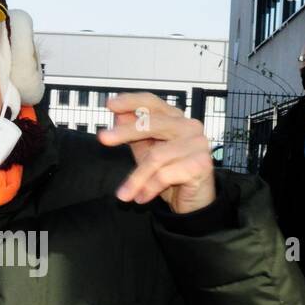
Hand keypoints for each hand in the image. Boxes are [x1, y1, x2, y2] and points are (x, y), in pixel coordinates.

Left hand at [98, 91, 214, 213]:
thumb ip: (135, 136)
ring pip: (156, 156)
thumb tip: (118, 116)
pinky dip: (150, 188)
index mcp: (175, 120)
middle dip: (125, 132)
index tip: (110, 105)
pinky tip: (142, 198)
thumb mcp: (147, 154)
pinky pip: (165, 174)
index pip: (152, 103)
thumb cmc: (172, 176)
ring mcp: (197, 143)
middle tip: (103, 139)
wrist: (194, 202)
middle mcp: (189, 127)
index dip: (131, 101)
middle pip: (152, 123)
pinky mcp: (201, 163)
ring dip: (136, 179)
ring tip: (124, 195)